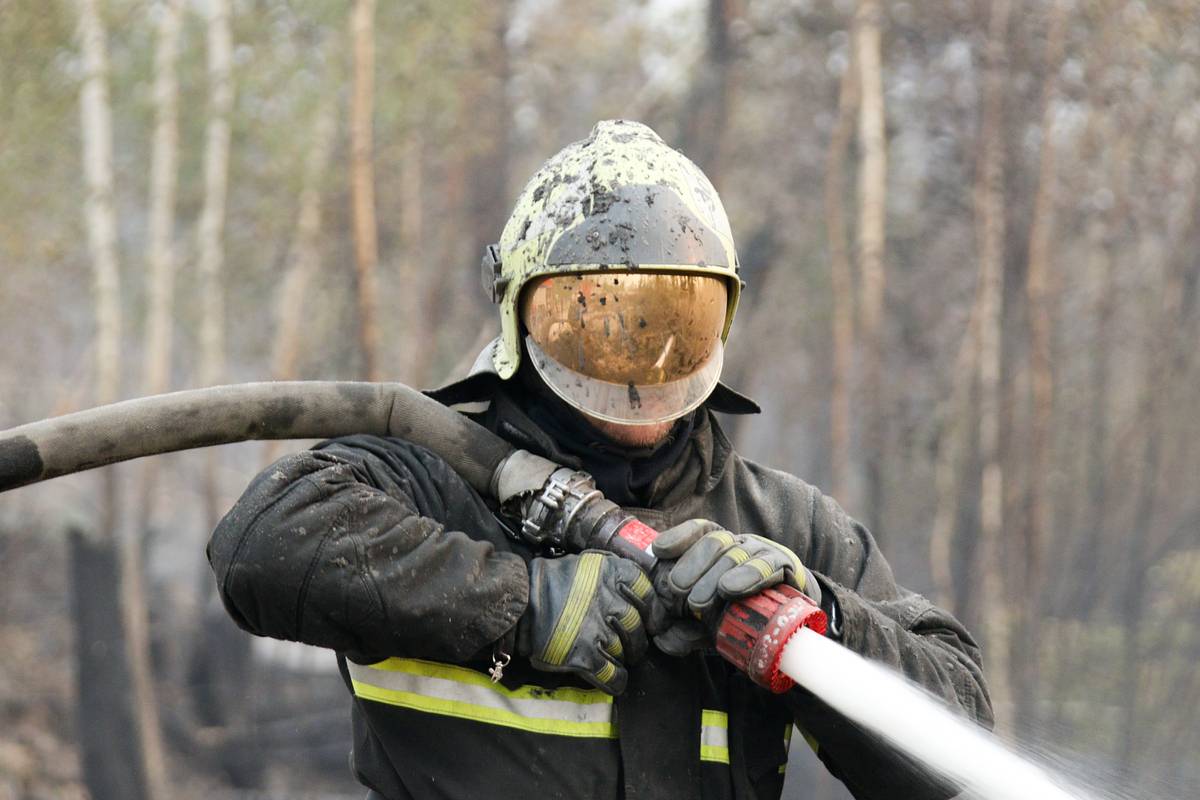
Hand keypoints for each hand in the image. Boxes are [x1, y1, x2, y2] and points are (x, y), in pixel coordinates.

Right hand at [517, 551, 655, 694]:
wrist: (515, 603)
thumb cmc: (547, 582)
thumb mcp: (584, 564)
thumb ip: (611, 574)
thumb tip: (633, 592)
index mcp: (612, 572)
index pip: (648, 593)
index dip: (650, 610)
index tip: (648, 620)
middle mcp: (610, 600)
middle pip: (639, 627)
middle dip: (636, 639)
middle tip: (628, 643)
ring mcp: (599, 630)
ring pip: (627, 652)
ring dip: (622, 657)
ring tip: (610, 656)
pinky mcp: (585, 656)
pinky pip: (613, 675)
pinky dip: (616, 680)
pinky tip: (612, 679)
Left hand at [652, 519, 815, 618]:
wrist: (795, 625)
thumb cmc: (745, 618)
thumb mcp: (711, 625)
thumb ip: (688, 631)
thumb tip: (663, 641)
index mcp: (720, 550)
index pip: (700, 531)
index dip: (679, 536)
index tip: (658, 551)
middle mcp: (740, 545)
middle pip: (714, 541)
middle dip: (691, 564)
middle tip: (676, 590)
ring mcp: (762, 553)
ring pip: (736, 553)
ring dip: (713, 575)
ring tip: (697, 602)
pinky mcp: (785, 566)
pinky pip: (766, 565)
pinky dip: (746, 575)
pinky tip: (729, 588)